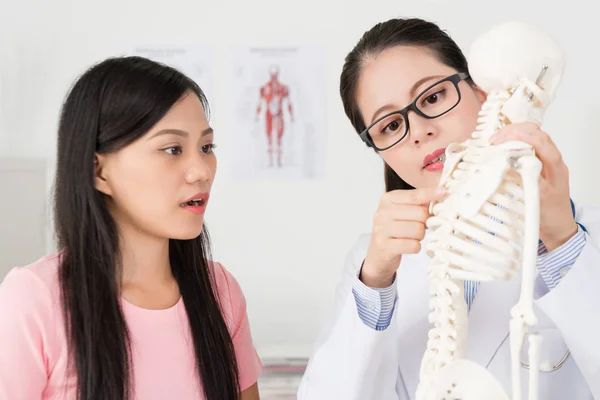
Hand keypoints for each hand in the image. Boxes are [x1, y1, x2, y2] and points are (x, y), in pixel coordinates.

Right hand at [361, 187, 445, 287]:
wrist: (377, 254)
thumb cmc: (395, 230)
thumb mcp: (402, 211)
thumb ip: (418, 202)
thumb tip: (441, 193)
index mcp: (388, 199)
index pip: (414, 195)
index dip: (430, 194)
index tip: (442, 191)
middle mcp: (382, 212)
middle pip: (420, 213)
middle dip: (424, 222)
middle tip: (418, 226)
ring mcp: (382, 229)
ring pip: (418, 230)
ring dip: (420, 236)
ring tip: (411, 237)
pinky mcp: (385, 246)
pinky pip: (413, 245)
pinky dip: (415, 247)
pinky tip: (407, 246)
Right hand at [491, 122, 577, 250]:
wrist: (557, 227)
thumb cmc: (549, 215)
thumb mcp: (538, 198)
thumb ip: (528, 179)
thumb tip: (513, 162)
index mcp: (556, 168)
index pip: (542, 142)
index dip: (522, 137)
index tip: (503, 139)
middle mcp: (553, 161)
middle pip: (537, 133)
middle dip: (515, 131)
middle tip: (495, 139)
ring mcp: (547, 161)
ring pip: (533, 137)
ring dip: (514, 135)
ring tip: (495, 142)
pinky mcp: (539, 164)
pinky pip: (529, 146)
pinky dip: (514, 143)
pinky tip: (501, 148)